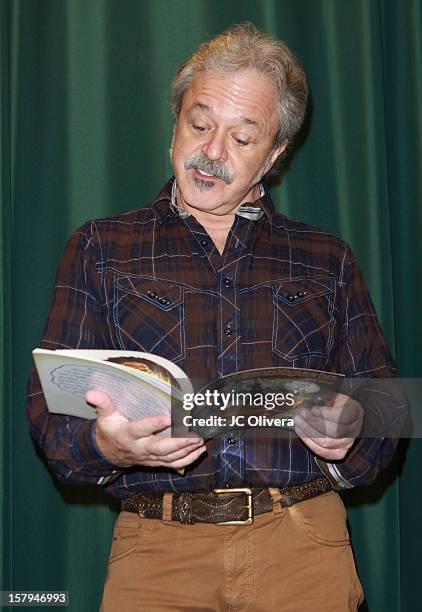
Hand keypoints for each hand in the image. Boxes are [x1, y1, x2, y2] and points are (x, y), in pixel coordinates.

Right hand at [86, 389, 205, 468]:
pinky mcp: (156, 462)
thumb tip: (91, 392)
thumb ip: (103, 403)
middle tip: (195, 436)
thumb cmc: (109, 430)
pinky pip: (173, 464)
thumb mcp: (104, 416)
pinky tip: (200, 451)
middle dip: (179, 443)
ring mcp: (149, 457)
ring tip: (201, 441)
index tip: (167, 417)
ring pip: (170, 457)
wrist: (107, 454)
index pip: (141, 429)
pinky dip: (188, 459)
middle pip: (161, 448)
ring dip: (187, 451)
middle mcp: (140, 448)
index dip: (153, 424)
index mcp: (128, 434)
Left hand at [294, 393, 363, 459]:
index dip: (326, 414)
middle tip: (302, 414)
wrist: (347, 416)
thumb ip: (323, 398)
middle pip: (333, 431)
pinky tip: (301, 431)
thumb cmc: (338, 405)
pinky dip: (309, 442)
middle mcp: (353, 430)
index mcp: (354, 412)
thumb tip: (307, 402)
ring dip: (308, 431)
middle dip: (313, 422)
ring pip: (326, 443)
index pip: (343, 416)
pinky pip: (323, 452)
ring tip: (299, 421)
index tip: (313, 409)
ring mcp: (347, 443)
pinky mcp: (339, 453)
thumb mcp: (334, 396)